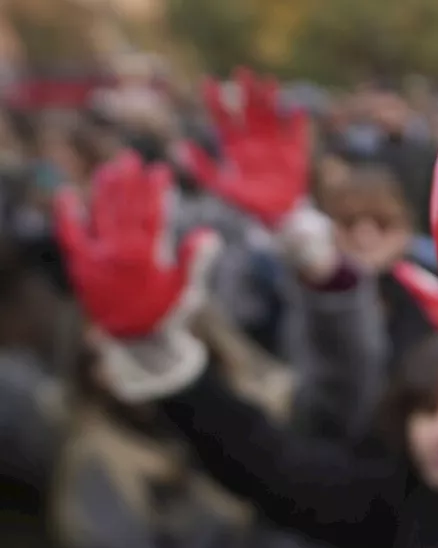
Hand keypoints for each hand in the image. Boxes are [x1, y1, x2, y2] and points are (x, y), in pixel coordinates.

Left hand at [55, 152, 218, 339]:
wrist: (134, 340)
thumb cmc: (166, 312)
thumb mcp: (187, 290)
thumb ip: (196, 260)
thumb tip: (209, 234)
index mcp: (147, 257)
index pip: (152, 213)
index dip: (155, 189)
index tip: (159, 169)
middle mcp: (119, 253)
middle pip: (124, 207)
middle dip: (128, 181)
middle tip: (131, 158)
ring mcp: (97, 257)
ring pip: (99, 215)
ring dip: (104, 189)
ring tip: (110, 168)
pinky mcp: (80, 265)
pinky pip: (70, 235)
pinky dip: (67, 214)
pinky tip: (68, 194)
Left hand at [182, 69, 308, 228]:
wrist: (276, 216)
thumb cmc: (247, 202)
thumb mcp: (220, 186)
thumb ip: (202, 168)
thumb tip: (180, 147)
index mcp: (235, 147)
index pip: (223, 119)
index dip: (214, 101)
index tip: (206, 82)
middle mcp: (254, 141)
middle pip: (249, 110)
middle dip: (246, 91)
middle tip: (242, 71)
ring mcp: (275, 144)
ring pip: (271, 115)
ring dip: (269, 99)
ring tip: (268, 81)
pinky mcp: (294, 152)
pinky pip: (296, 133)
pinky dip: (297, 122)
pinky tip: (296, 109)